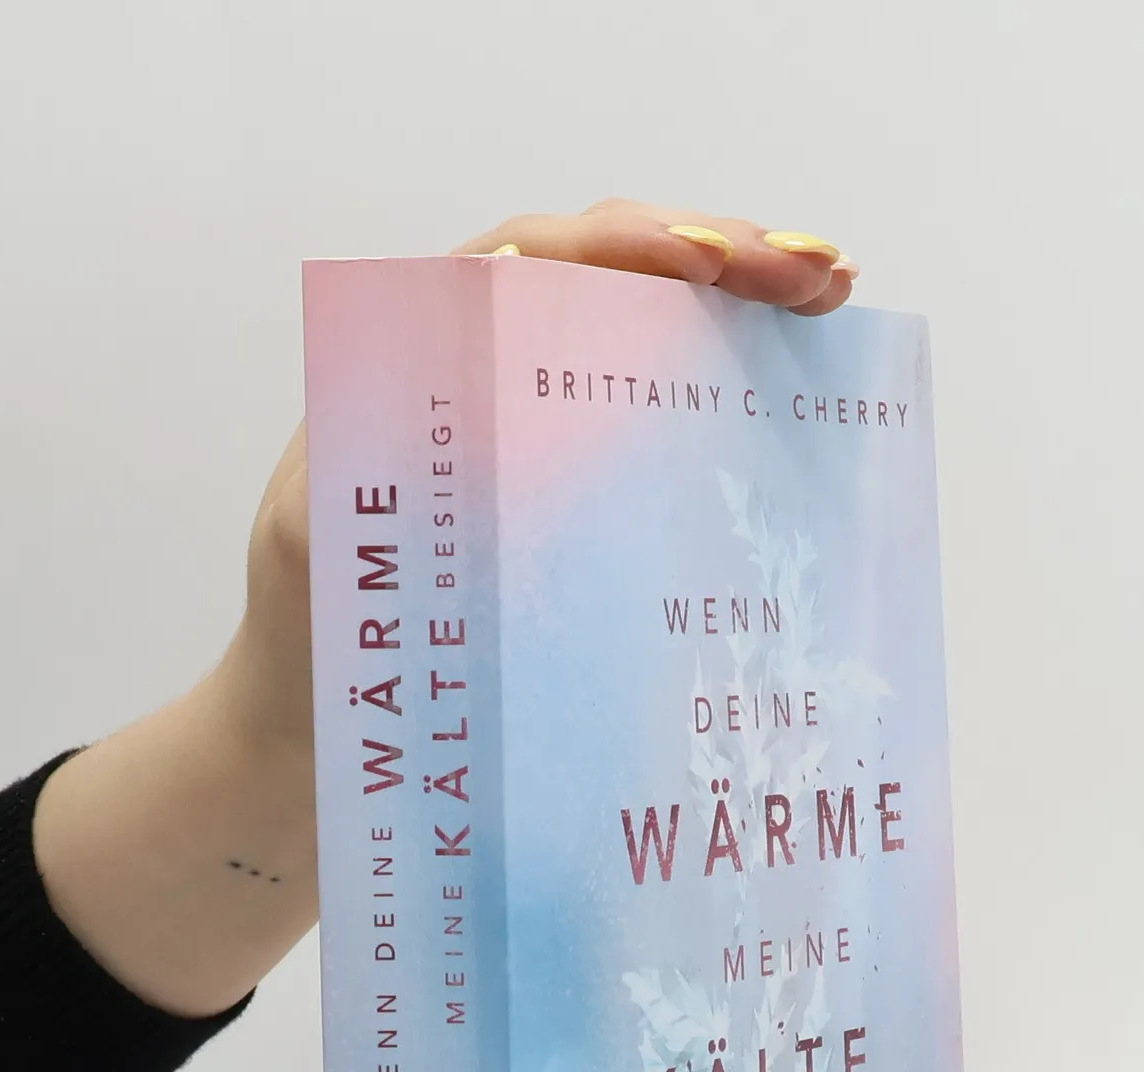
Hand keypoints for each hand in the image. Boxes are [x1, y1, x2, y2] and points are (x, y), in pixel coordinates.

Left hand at [36, 201, 855, 1016]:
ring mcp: (545, 446)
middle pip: (612, 279)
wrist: (323, 752)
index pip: (528, 262)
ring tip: (832, 295)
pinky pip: (666, 428)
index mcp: (417, 367)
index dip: (618, 245)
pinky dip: (735, 396)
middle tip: (819, 274)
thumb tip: (493, 424)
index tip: (701, 264)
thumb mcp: (313, 549)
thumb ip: (373, 472)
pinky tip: (807, 388)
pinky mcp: (584, 512)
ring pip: (651, 338)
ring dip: (745, 306)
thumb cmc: (310, 652)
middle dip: (719, 256)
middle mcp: (487, 383)